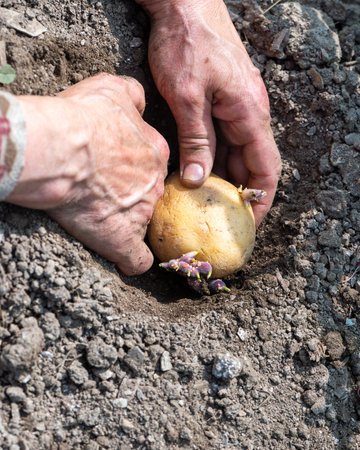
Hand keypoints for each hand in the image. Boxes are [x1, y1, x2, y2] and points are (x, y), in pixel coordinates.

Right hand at [7, 74, 168, 274]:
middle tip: (102, 189)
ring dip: (127, 220)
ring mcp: (141, 212)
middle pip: (149, 192)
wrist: (57, 150)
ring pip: (142, 221)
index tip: (112, 166)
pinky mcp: (122, 238)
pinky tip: (122, 256)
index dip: (132, 165)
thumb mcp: (111, 89)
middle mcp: (154, 183)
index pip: (152, 162)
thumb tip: (139, 103)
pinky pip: (137, 259)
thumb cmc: (80, 118)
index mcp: (154, 151)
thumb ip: (134, 96)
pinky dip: (131, 260)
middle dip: (131, 192)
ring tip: (100, 216)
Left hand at [138, 0, 280, 225]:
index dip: (259, 200)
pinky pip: (222, 140)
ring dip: (222, 179)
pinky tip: (195, 174)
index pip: (265, 169)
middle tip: (218, 222)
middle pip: (250, 166)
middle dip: (237, 195)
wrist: (183, 2)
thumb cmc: (187, 43)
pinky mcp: (221, 102)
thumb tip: (197, 180)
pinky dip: (212, 160)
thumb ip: (196, 140)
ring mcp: (235, 108)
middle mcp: (248, 114)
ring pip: (234, 154)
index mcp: (248, 115)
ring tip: (205, 206)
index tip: (247, 225)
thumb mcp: (187, 97)